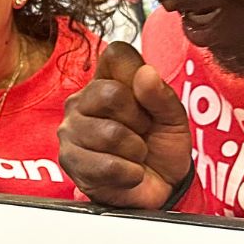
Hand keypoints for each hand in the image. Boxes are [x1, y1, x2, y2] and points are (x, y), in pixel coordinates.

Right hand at [56, 41, 191, 207]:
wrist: (160, 189)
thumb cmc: (161, 148)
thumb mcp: (173, 119)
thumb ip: (161, 95)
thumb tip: (145, 73)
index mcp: (105, 81)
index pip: (116, 54)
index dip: (137, 74)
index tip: (146, 98)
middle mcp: (81, 102)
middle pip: (111, 94)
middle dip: (139, 120)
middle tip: (142, 133)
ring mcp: (70, 131)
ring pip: (110, 133)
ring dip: (135, 150)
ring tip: (134, 155)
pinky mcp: (70, 161)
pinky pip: (108, 164)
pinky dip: (130, 173)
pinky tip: (128, 173)